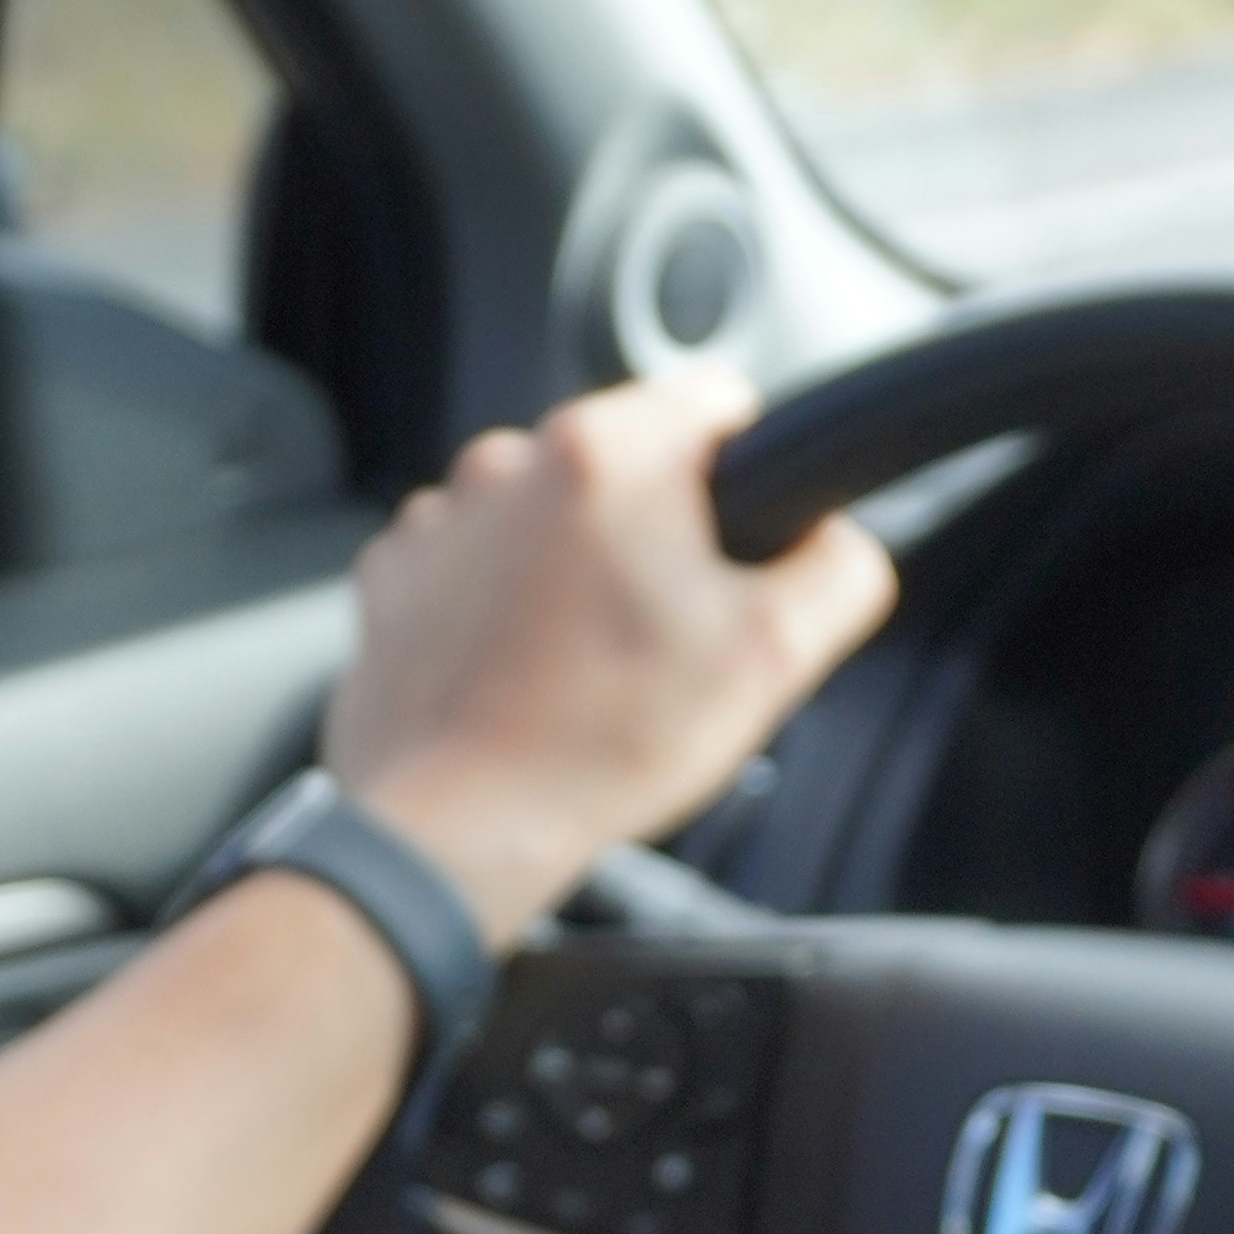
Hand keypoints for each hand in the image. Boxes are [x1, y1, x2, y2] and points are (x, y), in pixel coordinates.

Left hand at [323, 368, 896, 953]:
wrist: (457, 829)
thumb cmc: (602, 744)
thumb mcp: (773, 656)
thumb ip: (838, 570)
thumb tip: (838, 542)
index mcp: (608, 451)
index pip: (718, 404)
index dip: (750, 479)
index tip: (737, 553)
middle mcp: (509, 460)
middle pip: (628, 466)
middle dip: (655, 537)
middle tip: (665, 637)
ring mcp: (440, 516)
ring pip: (548, 517)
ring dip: (574, 571)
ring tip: (587, 668)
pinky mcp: (395, 574)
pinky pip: (475, 567)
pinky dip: (502, 609)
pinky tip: (524, 676)